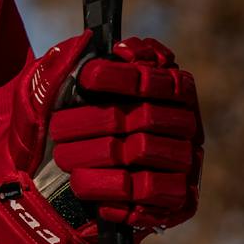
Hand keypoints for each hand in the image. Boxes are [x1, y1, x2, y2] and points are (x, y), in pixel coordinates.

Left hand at [26, 32, 201, 231]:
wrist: (75, 186)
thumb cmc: (77, 128)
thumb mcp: (65, 91)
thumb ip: (74, 63)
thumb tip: (91, 42)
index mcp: (171, 90)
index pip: (154, 78)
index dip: (121, 76)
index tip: (87, 76)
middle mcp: (186, 124)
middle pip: (145, 117)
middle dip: (93, 121)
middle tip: (57, 129)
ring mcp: (186, 163)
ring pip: (141, 152)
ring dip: (93, 155)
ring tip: (63, 156)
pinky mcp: (178, 202)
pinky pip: (146, 193)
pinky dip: (108, 187)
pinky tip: (83, 182)